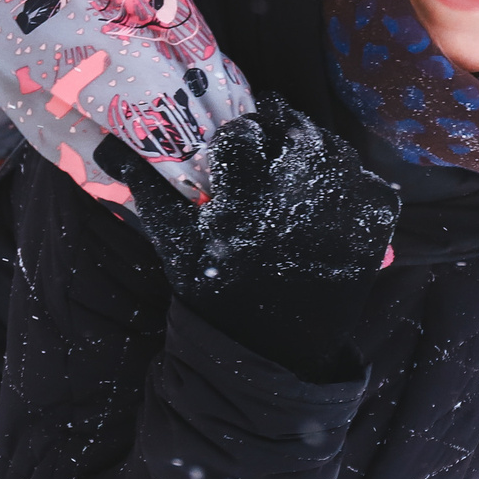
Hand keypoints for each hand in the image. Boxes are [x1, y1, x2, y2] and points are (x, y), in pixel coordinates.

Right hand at [99, 94, 400, 378]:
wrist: (270, 351)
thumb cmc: (216, 293)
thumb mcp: (176, 245)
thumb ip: (147, 191)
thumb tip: (109, 146)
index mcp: (245, 202)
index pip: (243, 137)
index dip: (238, 136)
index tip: (235, 147)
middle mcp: (296, 200)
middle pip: (295, 131)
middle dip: (280, 126)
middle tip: (269, 138)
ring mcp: (339, 214)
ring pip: (335, 150)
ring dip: (315, 147)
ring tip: (296, 163)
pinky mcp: (370, 233)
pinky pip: (370, 184)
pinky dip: (353, 181)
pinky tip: (329, 194)